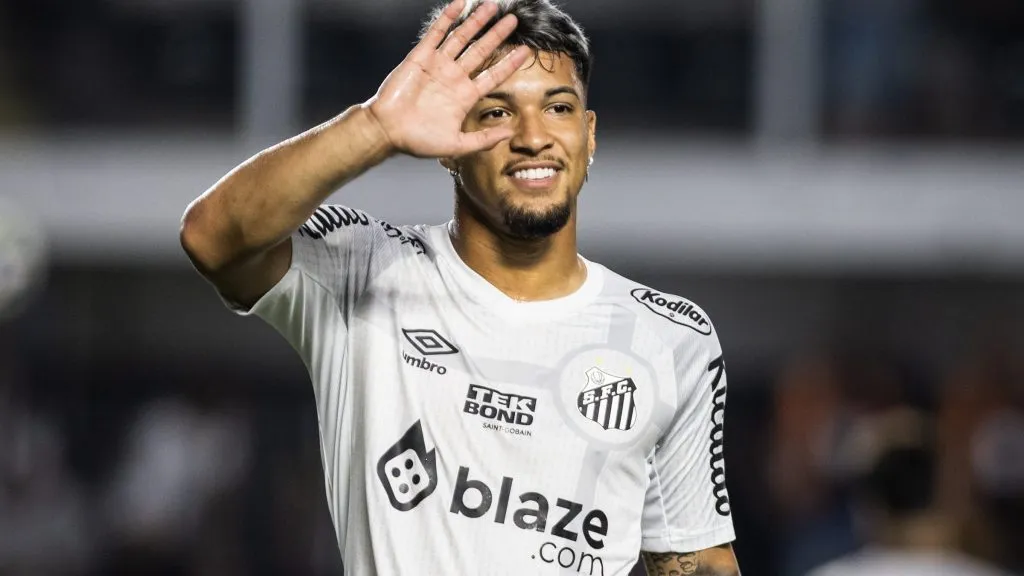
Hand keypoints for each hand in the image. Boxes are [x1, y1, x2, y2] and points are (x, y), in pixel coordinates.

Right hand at [365, 0, 531, 157]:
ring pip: (462, 38)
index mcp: (464, 96)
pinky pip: (437, 33)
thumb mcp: (457, 145)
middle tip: (513, 20)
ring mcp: (438, 65)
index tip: (526, 51)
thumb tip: (510, 134)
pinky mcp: (421, 56)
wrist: (388, 131)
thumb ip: (484, 140)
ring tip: (492, 6)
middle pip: (481, 51)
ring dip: (477, 22)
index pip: (493, 75)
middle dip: (497, 35)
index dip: (509, 63)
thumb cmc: (419, 141)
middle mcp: (454, 77)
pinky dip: (449, 18)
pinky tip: (461, 4)